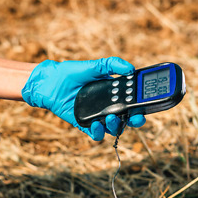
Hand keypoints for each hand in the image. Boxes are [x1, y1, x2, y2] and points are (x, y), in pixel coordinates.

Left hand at [21, 57, 145, 140]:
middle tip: (136, 117)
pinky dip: (98, 132)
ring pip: (112, 128)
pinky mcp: (84, 123)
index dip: (141, 105)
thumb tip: (129, 68)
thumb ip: (111, 64)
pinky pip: (94, 133)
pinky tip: (97, 125)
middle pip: (126, 118)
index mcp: (113, 93)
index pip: (132, 102)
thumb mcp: (93, 65)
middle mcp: (107, 106)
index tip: (147, 104)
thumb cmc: (71, 73)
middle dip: (134, 120)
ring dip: (116, 126)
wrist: (50, 82)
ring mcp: (96, 116)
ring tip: (112, 118)